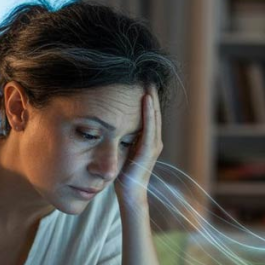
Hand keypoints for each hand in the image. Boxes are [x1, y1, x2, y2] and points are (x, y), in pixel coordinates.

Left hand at [115, 85, 162, 203]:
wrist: (128, 194)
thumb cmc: (122, 173)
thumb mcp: (121, 149)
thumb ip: (121, 135)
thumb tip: (109, 120)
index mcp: (147, 138)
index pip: (148, 111)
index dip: (145, 94)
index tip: (138, 77)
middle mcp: (154, 139)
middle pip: (154, 109)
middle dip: (149, 90)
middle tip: (145, 70)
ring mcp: (153, 145)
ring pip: (154, 115)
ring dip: (151, 96)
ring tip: (147, 79)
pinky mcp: (149, 151)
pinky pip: (149, 127)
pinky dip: (148, 113)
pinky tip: (145, 99)